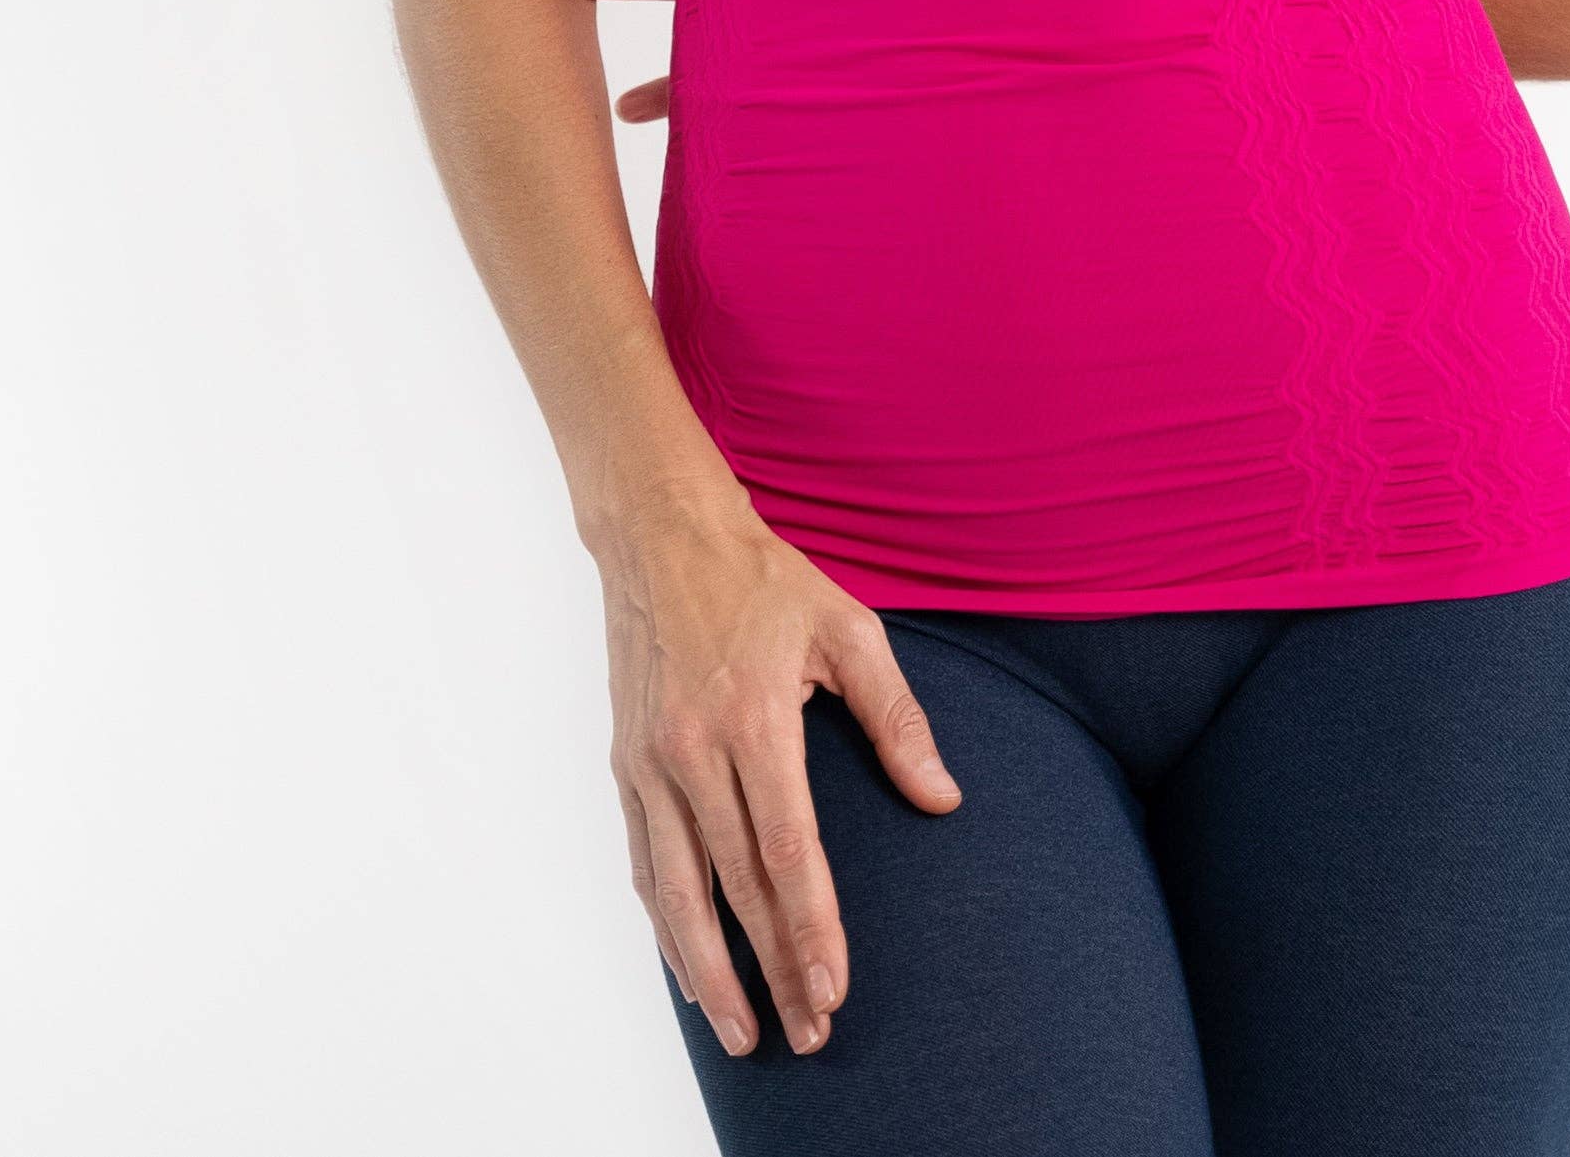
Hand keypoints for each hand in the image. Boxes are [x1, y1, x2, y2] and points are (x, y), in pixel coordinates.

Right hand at [600, 489, 965, 1058]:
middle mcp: (695, 750)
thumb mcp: (847, 629)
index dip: (810, 925)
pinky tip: (688, 966)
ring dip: (709, 970)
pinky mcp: (627, 766)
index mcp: (755, 718)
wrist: (662, 536)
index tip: (832, 986)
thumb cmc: (762, 579)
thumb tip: (942, 796)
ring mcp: (652, 762)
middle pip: (737, 886)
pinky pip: (646, 863)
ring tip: (742, 1033)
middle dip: (773, 968)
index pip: (787, 848)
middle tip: (808, 1033)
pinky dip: (666, 924)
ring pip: (678, 892)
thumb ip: (896, 716)